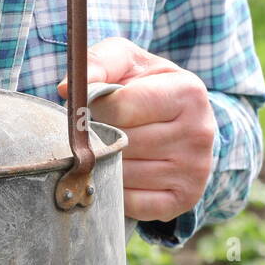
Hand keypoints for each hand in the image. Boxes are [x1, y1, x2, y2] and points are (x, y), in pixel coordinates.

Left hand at [59, 37, 216, 222]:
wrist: (181, 121)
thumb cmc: (146, 86)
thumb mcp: (127, 61)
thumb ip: (98, 63)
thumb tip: (66, 89)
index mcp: (188, 92)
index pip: (120, 109)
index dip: (96, 110)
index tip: (93, 108)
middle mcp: (199, 132)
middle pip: (122, 144)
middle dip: (100, 139)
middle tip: (98, 132)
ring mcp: (195, 170)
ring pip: (124, 175)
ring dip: (105, 165)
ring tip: (109, 150)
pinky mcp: (184, 200)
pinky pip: (132, 203)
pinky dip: (118, 192)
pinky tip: (121, 174)